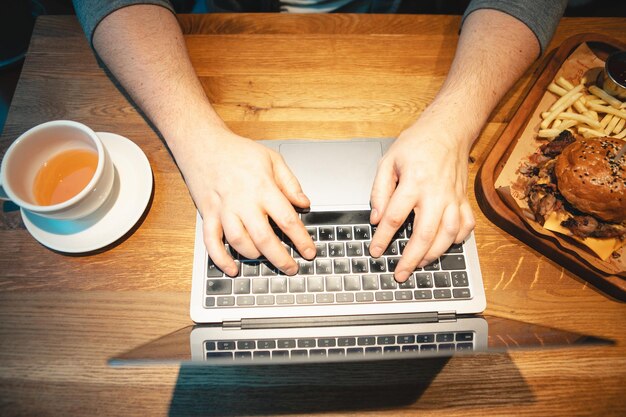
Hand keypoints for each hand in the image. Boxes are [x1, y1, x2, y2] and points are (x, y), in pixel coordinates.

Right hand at [177, 128, 315, 276]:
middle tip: (292, 268)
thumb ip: (290, 183)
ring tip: (267, 261)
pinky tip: (232, 269)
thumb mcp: (272, 159)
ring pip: (239, 242)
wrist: (203, 144)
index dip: (301, 239)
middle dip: (281, 258)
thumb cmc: (238, 152)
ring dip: (255, 256)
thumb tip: (304, 203)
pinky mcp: (207, 214)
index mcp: (263, 188)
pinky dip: (220, 259)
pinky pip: (211, 242)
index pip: (287, 219)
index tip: (309, 252)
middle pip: (264, 238)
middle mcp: (243, 201)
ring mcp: (223, 210)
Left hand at [368, 121, 474, 281]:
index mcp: (414, 182)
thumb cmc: (417, 143)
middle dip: (410, 258)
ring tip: (419, 264)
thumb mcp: (388, 161)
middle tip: (399, 273)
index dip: (383, 238)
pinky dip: (458, 240)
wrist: (449, 129)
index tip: (376, 251)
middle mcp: (436, 193)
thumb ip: (379, 191)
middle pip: (424, 234)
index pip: (394, 217)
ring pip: (447, 235)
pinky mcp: (464, 199)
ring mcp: (454, 198)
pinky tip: (446, 246)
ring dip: (433, 255)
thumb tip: (376, 218)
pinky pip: (466, 226)